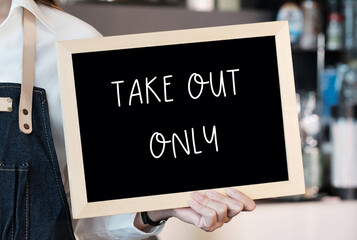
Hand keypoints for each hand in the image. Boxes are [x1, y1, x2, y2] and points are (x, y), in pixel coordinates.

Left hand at [135, 188, 254, 231]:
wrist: (178, 201)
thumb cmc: (196, 191)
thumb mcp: (210, 186)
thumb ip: (221, 185)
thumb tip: (226, 183)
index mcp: (233, 203)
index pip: (249, 205)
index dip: (242, 197)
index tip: (228, 189)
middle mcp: (229, 214)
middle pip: (237, 207)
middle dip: (221, 196)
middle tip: (209, 191)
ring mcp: (219, 222)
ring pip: (222, 209)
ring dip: (207, 199)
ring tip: (196, 195)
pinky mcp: (209, 226)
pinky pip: (210, 216)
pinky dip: (200, 206)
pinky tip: (193, 201)